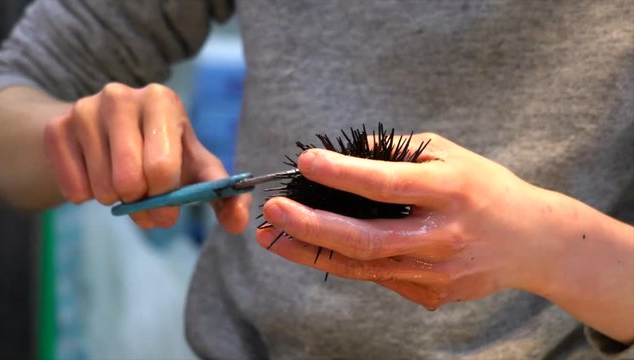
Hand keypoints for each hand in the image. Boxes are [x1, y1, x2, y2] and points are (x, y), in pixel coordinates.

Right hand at [43, 82, 249, 230]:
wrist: (110, 133)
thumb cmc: (164, 153)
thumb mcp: (196, 168)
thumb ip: (224, 195)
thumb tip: (239, 223)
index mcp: (163, 100)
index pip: (161, 169)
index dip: (165, 197)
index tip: (167, 201)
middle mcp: (121, 96)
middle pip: (129, 180)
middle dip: (141, 202)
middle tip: (143, 195)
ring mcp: (84, 108)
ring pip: (101, 188)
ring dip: (115, 200)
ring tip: (121, 184)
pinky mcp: (56, 127)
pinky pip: (72, 188)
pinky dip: (87, 197)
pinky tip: (96, 178)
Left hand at [256, 133, 551, 308]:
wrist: (532, 242)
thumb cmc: (485, 188)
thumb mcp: (451, 155)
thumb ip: (398, 152)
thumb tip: (347, 150)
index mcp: (452, 191)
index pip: (388, 183)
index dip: (343, 174)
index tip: (305, 162)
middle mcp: (443, 236)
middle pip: (368, 238)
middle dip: (313, 226)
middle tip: (272, 211)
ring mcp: (437, 272)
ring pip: (364, 266)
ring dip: (312, 251)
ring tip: (272, 237)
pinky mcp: (432, 294)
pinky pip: (377, 278)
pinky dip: (340, 261)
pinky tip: (309, 248)